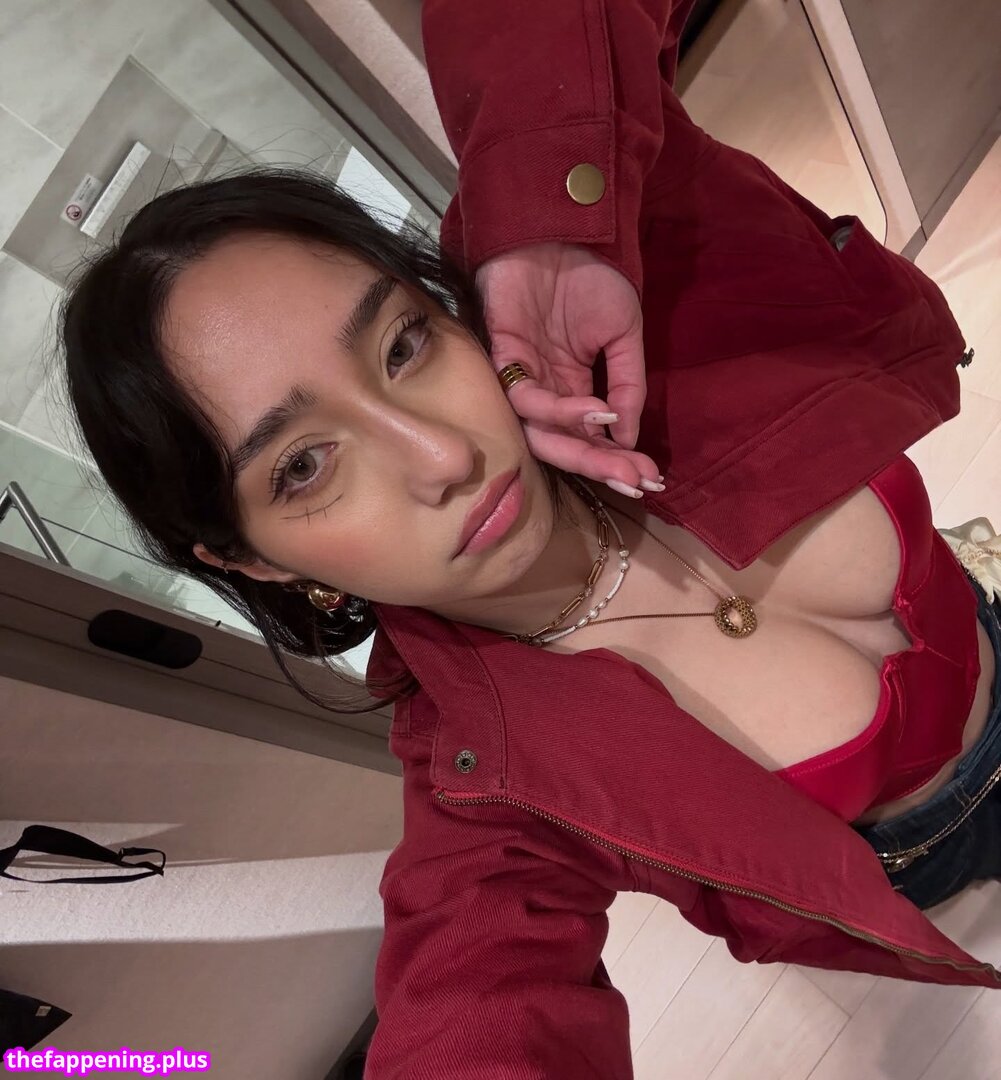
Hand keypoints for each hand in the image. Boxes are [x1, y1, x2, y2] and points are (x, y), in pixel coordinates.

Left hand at [474, 242, 661, 494]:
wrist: (562, 230)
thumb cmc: (589, 277)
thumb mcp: (624, 334)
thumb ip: (629, 386)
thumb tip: (629, 438)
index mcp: (573, 390)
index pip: (591, 439)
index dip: (619, 460)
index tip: (652, 478)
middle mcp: (546, 392)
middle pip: (565, 445)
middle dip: (600, 466)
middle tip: (634, 481)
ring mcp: (524, 378)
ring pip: (543, 432)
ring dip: (582, 447)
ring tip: (618, 454)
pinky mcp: (502, 358)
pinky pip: (526, 398)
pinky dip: (561, 410)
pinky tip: (597, 411)